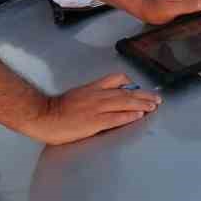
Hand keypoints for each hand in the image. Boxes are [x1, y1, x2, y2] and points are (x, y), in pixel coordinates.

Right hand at [28, 73, 161, 144]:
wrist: (43, 116)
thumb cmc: (56, 110)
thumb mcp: (76, 96)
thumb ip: (90, 97)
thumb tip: (102, 102)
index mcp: (92, 89)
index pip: (115, 79)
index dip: (131, 83)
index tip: (140, 88)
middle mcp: (97, 95)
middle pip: (125, 92)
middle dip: (143, 95)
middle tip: (156, 99)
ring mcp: (96, 108)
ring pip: (124, 103)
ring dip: (141, 104)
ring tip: (153, 106)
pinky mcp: (94, 121)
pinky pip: (115, 117)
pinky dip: (129, 115)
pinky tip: (139, 116)